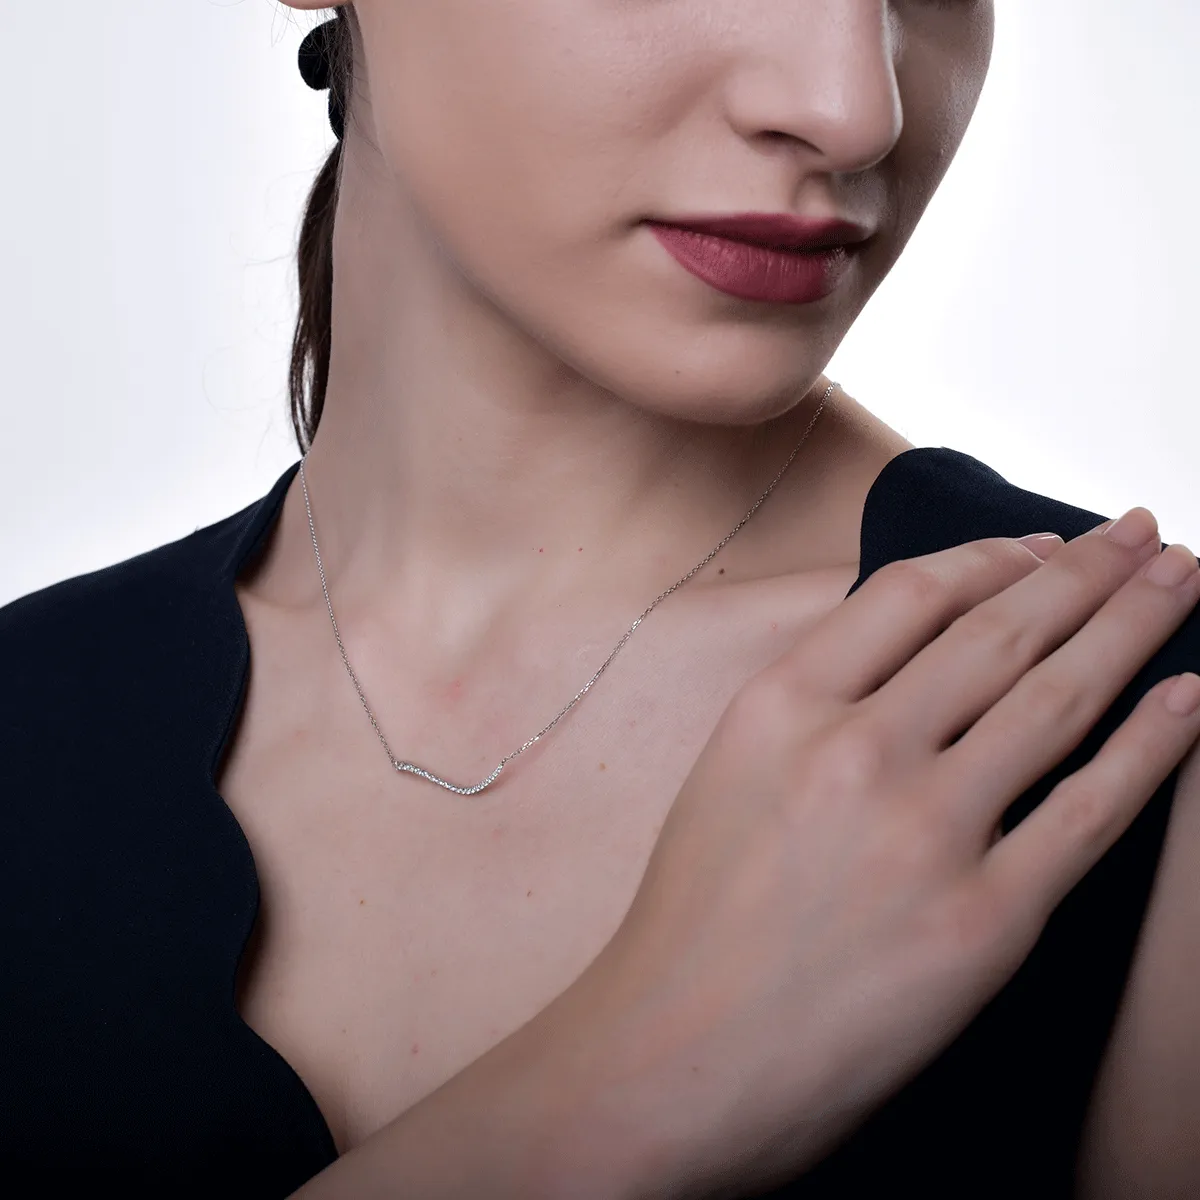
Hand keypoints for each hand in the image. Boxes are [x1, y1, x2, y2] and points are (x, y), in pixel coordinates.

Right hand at [540, 509, 1199, 1199]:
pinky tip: (1189, 697)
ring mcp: (924, 833)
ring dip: (1134, 626)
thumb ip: (812, 704)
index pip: (911, 593)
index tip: (1043, 544)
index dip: (993, 556)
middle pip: (1000, 631)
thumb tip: (915, 658)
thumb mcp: (727, 769)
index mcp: (780, 704)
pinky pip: (1088, 812)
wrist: (670, 1056)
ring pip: (1056, 700)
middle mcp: (856, 750)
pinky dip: (1151, 747)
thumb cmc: (692, 920)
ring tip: (1182, 577)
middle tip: (1143, 529)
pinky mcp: (982, 921)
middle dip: (1087, 571)